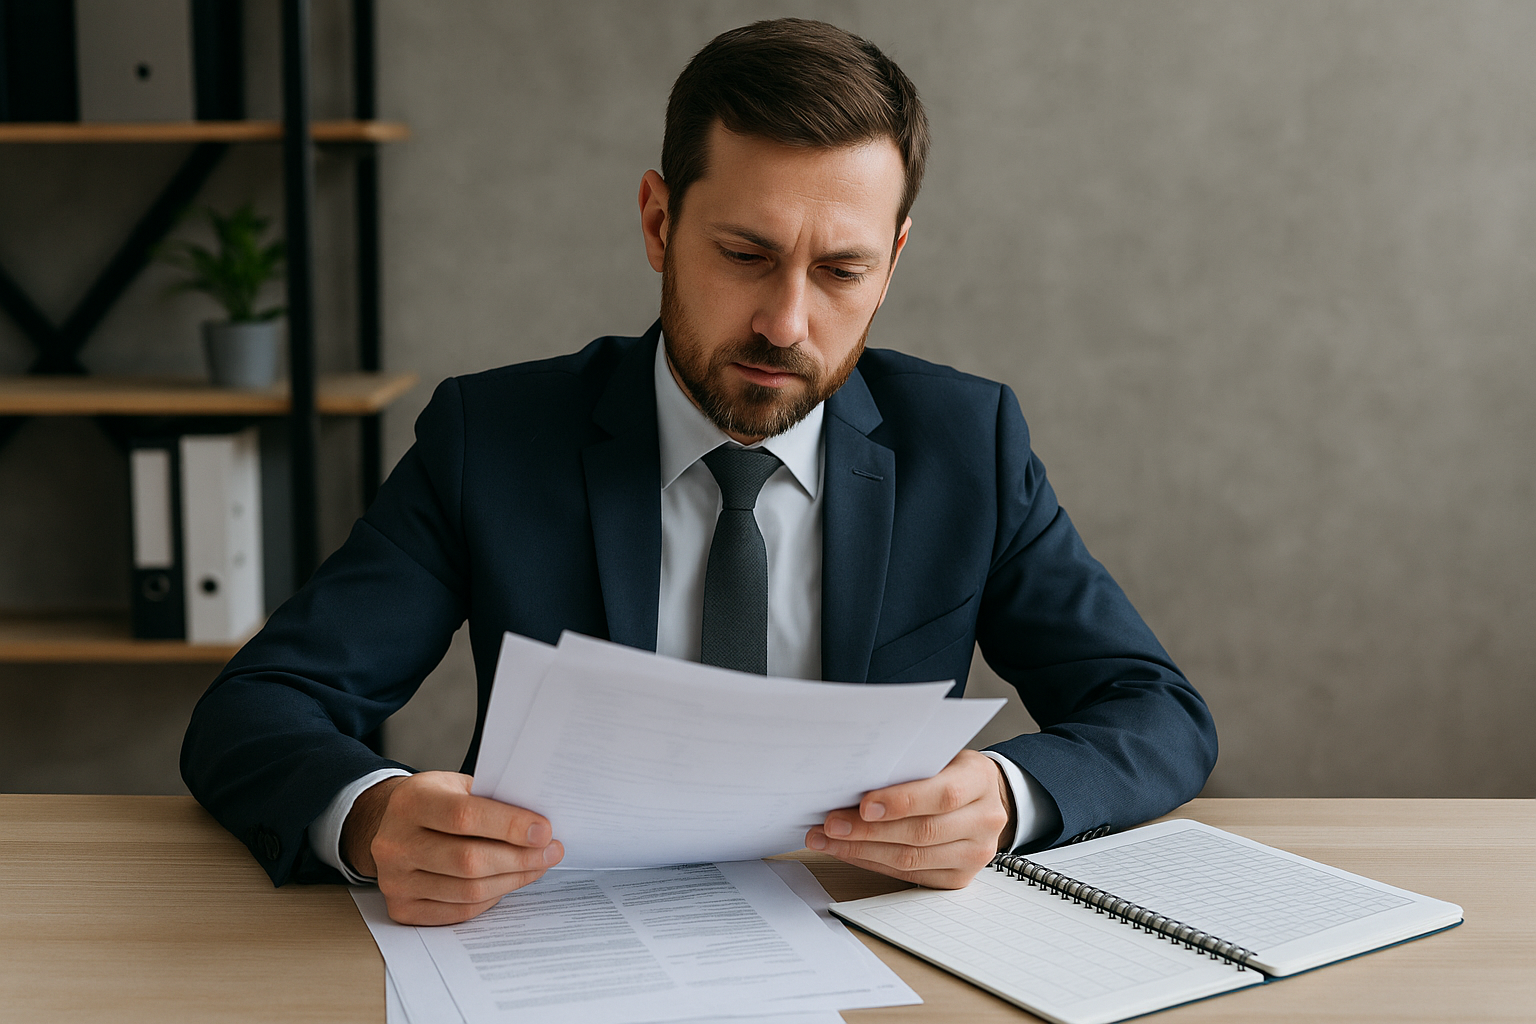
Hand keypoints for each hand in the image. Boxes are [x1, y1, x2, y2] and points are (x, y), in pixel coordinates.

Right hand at [342, 771, 563, 924]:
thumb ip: (492, 800)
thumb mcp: (457, 785)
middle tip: (551, 852)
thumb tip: (540, 826)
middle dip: (520, 858)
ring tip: (537, 866)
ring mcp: (394, 880)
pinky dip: (491, 898)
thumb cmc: (436, 802)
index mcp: (411, 802)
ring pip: (468, 891)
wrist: (392, 824)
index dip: (509, 826)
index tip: (544, 831)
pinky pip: (459, 911)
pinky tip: (508, 882)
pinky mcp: (401, 908)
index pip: (464, 816)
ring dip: (512, 880)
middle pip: (468, 860)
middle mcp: (395, 843)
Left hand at [805, 749, 1012, 888]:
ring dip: (862, 851)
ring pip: (911, 859)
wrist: (985, 798)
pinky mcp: (959, 878)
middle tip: (830, 825)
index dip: (901, 802)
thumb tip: (854, 779)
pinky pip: (910, 875)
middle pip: (921, 832)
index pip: (942, 795)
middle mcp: (984, 820)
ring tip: (827, 840)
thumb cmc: (950, 772)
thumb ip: (909, 766)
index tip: (863, 805)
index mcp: (980, 780)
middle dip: (868, 831)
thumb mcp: (939, 756)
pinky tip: (850, 852)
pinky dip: (874, 863)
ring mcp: (975, 853)